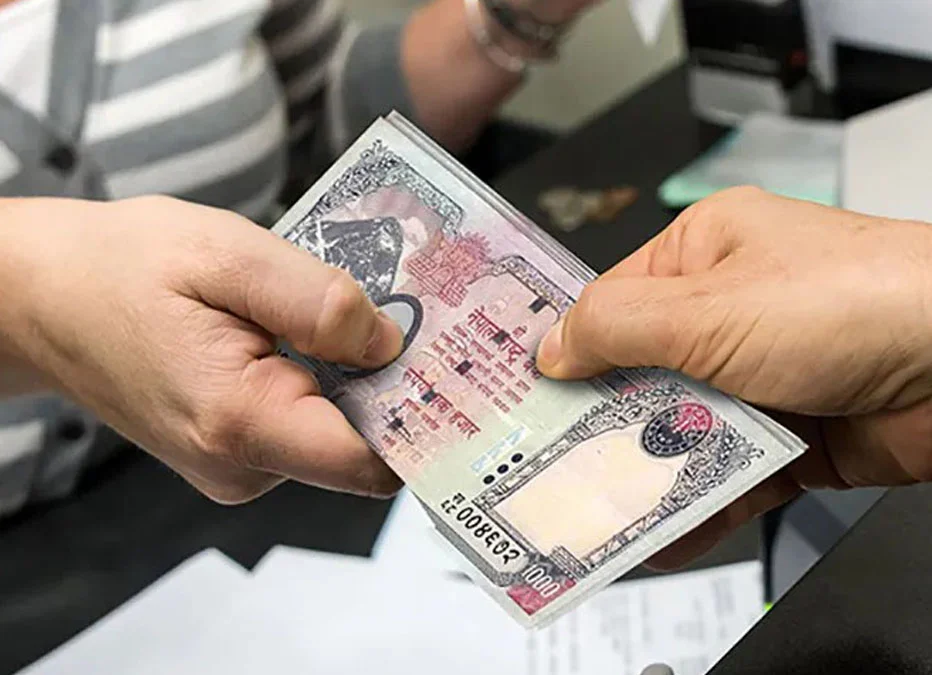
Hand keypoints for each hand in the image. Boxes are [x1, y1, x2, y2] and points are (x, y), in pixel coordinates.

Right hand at [0, 197, 403, 503]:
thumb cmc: (124, 266)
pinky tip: (311, 334)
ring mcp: (236, 468)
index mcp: (241, 421)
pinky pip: (307, 425)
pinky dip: (325, 382)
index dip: (425, 421)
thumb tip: (392, 344)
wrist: (44, 297)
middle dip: (398, 386)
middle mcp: (241, 467)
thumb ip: (317, 301)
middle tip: (424, 317)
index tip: (462, 371)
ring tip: (351, 314)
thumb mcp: (226, 254)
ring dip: (357, 378)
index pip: (371, 463)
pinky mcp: (234, 454)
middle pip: (363, 447)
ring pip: (338, 434)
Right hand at [535, 187, 931, 566]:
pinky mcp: (800, 437)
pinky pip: (732, 476)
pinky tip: (660, 536)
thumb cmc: (860, 301)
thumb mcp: (708, 308)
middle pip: (645, 375)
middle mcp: (738, 309)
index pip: (614, 302)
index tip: (521, 399)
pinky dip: (699, 507)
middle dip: (603, 424)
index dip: (568, 352)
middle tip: (546, 468)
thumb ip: (617, 329)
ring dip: (649, 472)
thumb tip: (554, 345)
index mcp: (712, 249)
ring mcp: (771, 376)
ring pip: (686, 432)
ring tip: (593, 515)